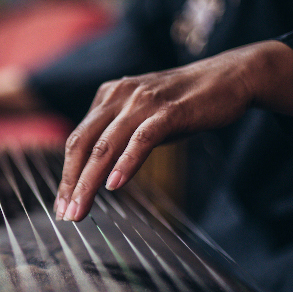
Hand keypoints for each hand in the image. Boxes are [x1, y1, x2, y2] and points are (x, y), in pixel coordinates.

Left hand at [55, 40, 292, 221]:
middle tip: (64, 214)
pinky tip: (115, 185)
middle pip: (83, 144)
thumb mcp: (143, 118)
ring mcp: (143, 101)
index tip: (61, 205)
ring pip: (105, 146)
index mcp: (107, 97)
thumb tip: (97, 173)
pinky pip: (141, 139)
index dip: (66, 175)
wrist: (231, 77)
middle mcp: (118, 96)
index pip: (78, 140)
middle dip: (70, 182)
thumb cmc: (184, 104)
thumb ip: (118, 137)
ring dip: (89, 181)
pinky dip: (126, 163)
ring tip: (80, 209)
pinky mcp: (170, 110)